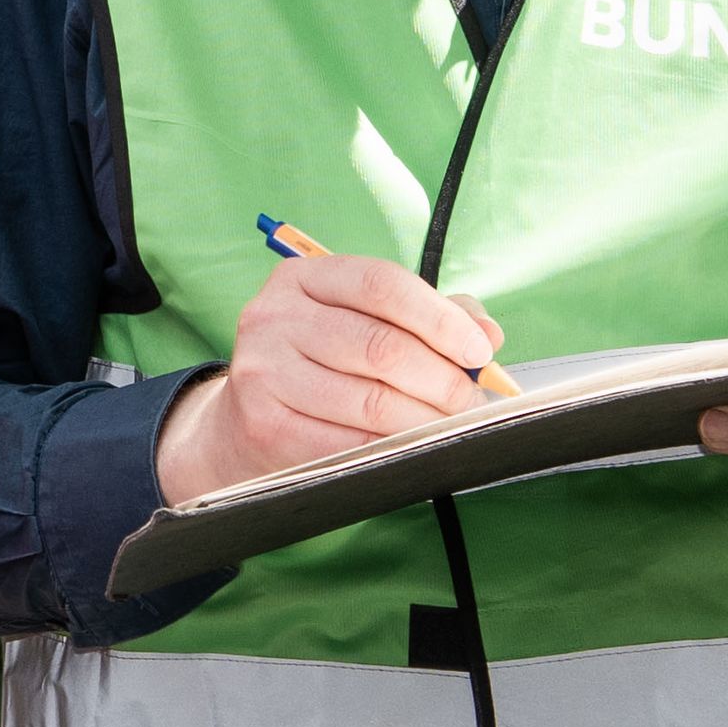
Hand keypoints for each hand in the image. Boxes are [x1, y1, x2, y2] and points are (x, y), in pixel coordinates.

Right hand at [159, 252, 501, 502]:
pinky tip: (411, 447)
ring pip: (371, 401)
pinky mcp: (265, 424)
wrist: (241, 423)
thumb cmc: (318, 365)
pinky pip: (349, 443)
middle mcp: (275, 317)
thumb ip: (427, 318)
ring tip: (450, 426)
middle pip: (382, 346)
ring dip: (426, 419)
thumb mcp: (362, 323)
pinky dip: (393, 448)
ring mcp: (264, 371)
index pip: (383, 285)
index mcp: (303, 278)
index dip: (441, 319)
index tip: (479, 349)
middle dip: (443, 379)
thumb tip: (486, 332)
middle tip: (470, 400)